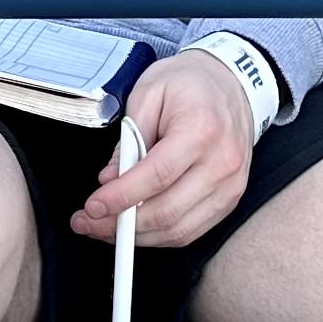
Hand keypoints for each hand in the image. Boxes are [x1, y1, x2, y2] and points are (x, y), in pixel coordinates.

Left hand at [67, 50, 254, 249]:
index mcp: (201, 128)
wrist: (234, 85)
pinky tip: (136, 226)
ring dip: (137, 236)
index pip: (157, 176)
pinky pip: (191, 231)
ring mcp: (230, 185)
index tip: (92, 207)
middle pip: (168, 211)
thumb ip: (128, 140)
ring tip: (106, 227)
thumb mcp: (147, 94)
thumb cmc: (189, 85)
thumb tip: (110, 181)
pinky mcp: (229, 199)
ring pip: (178, 230)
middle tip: (88, 222)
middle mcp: (222, 162)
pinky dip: (159, 235)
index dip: (121, 197)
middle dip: (121, 225)